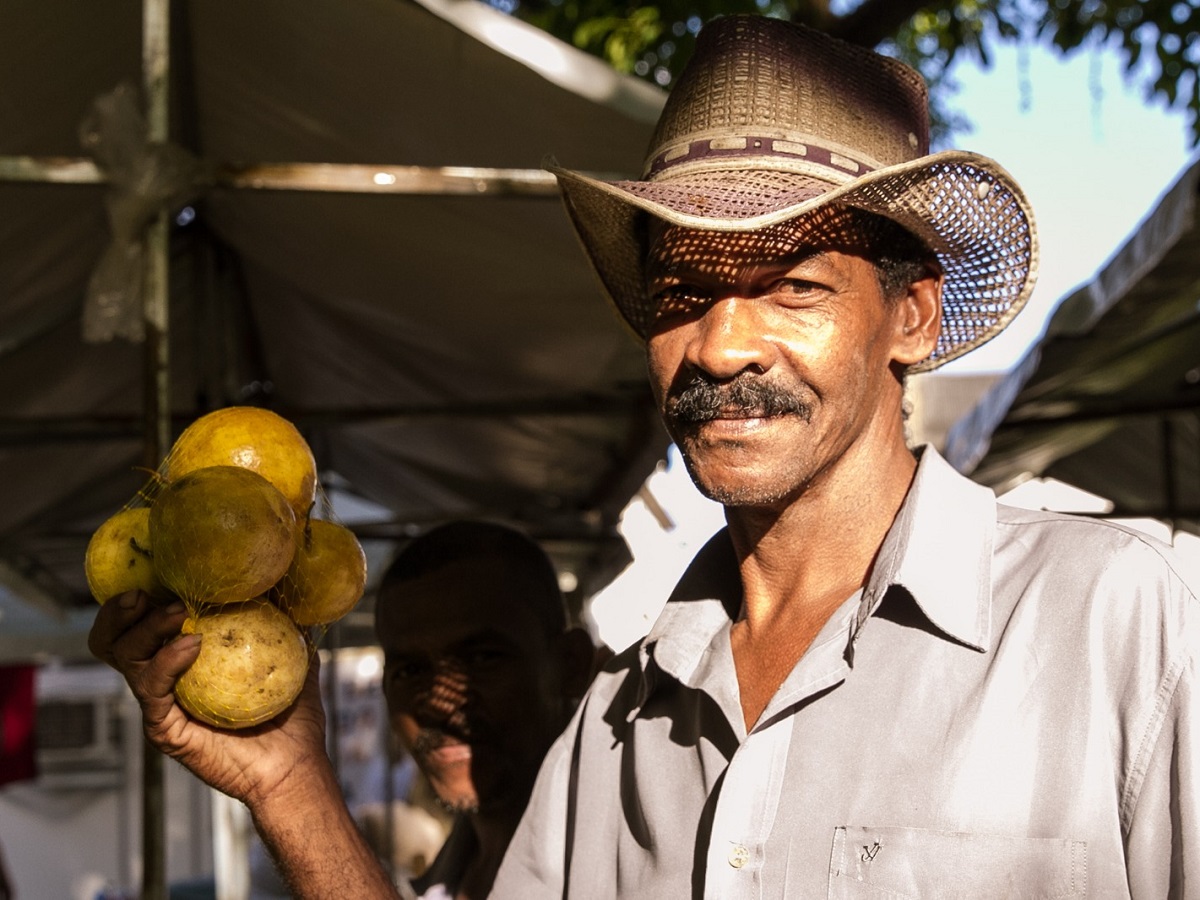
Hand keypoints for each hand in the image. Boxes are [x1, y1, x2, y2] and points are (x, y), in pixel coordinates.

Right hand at [89, 591, 331, 808]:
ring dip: (148, 628)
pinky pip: (152, 690)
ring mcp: (161, 706)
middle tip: (146, 592)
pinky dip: (167, 662)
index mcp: (184, 662)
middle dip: (121, 611)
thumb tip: (293, 577)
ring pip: (127, 659)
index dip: (141, 598)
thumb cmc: (293, 715)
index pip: (143, 624)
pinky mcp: (165, 729)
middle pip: (116, 641)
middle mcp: (164, 682)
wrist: (296, 763)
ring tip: (178, 612)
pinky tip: (191, 645)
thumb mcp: (292, 655)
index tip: (159, 572)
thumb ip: (287, 620)